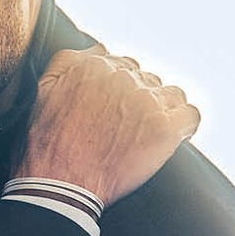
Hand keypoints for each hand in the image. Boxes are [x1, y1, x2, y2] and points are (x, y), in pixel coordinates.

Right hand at [17, 46, 199, 206]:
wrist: (60, 185)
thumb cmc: (47, 145)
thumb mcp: (43, 91)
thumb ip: (68, 62)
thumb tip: (97, 50)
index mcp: (94, 65)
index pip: (123, 64)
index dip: (121, 88)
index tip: (116, 108)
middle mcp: (123, 77)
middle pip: (147, 79)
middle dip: (140, 99)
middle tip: (129, 126)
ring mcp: (147, 102)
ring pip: (171, 94)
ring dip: (164, 110)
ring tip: (150, 132)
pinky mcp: (164, 129)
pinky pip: (191, 116)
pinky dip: (185, 126)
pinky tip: (174, 137)